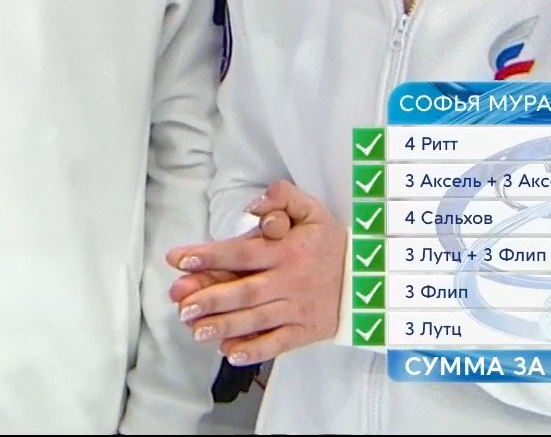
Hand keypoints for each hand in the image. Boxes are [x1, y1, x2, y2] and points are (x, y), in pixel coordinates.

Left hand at [166, 180, 346, 365]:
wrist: (369, 277)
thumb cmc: (329, 242)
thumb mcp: (310, 209)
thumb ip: (281, 197)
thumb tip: (255, 206)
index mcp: (287, 249)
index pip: (243, 252)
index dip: (211, 256)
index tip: (180, 259)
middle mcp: (290, 280)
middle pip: (245, 291)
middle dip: (210, 297)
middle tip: (181, 303)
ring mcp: (298, 309)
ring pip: (256, 319)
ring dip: (224, 325)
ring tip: (195, 329)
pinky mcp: (305, 331)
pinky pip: (278, 344)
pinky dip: (254, 351)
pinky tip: (229, 354)